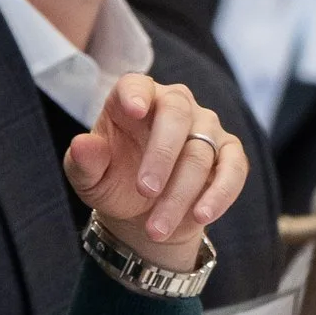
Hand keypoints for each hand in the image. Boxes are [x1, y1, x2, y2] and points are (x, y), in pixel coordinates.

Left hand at [62, 74, 248, 271]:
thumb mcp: (89, 179)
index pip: (136, 85)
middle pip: (177, 114)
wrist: (143, 213)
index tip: (133, 109)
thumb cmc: (112, 182)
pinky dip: (220, 193)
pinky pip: (234, 167)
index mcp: (133, 100)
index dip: (136, 94)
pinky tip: (201, 216)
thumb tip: (81, 146)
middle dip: (162, 155)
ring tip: (156, 229)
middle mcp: (174, 104)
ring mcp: (205, 126)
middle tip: (144, 191)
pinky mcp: (229, 153)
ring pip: (200, 152)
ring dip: (179, 194)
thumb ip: (83, 162)